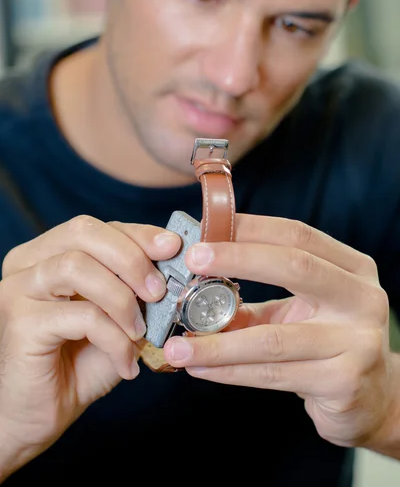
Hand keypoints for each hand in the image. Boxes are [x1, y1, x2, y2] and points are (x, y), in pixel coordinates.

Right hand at [0, 215, 180, 478]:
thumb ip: (134, 289)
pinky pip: (81, 315)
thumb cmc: (76, 365)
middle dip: (131, 257)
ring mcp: (18, 290)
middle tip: (160, 290)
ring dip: (122, 298)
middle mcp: (27, 264)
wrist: (35, 418)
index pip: (96, 228)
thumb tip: (175, 264)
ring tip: (141, 331)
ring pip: (77, 266)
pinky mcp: (20, 323)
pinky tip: (127, 363)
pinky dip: (114, 338)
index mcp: (48, 254)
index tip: (173, 247)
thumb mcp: (114, 318)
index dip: (138, 233)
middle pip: (82, 232)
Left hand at [163, 213, 394, 448]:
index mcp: (351, 268)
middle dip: (237, 259)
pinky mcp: (343, 381)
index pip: (298, 235)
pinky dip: (230, 371)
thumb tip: (196, 283)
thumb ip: (255, 296)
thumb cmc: (326, 343)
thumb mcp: (297, 311)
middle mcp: (362, 298)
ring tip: (178, 344)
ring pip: (274, 338)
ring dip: (218, 342)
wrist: (370, 399)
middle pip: (295, 267)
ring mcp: (357, 341)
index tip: (208, 229)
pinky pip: (272, 374)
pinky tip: (201, 368)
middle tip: (193, 261)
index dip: (251, 229)